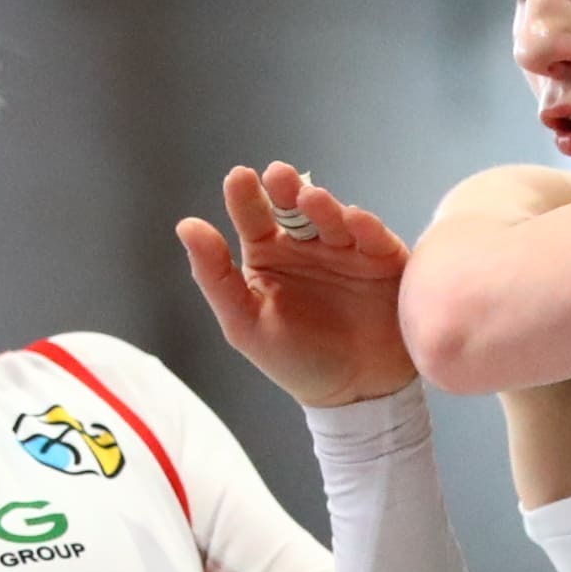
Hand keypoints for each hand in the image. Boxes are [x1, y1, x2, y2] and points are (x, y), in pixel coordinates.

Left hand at [178, 162, 413, 406]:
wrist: (355, 395)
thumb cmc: (296, 360)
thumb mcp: (245, 324)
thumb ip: (215, 277)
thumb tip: (187, 226)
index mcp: (270, 255)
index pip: (254, 217)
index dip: (246, 197)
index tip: (239, 178)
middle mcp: (308, 245)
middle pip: (295, 208)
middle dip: (287, 189)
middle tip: (279, 176)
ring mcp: (347, 250)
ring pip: (334, 218)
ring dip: (324, 206)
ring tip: (311, 199)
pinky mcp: (383, 260)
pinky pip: (374, 239)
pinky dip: (366, 227)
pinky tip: (353, 221)